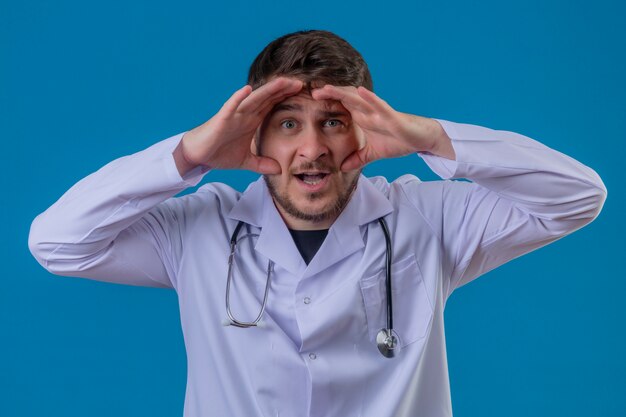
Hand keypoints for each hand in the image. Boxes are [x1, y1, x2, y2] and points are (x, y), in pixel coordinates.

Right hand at [180, 77, 302, 173]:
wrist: (197, 155)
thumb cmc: (218, 153)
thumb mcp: (246, 162)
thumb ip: (262, 164)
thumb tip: (279, 171)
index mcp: (252, 121)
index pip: (272, 106)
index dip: (286, 99)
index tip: (304, 95)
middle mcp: (245, 114)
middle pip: (267, 98)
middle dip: (283, 90)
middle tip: (301, 83)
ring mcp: (234, 115)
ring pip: (253, 99)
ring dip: (267, 90)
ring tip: (282, 81)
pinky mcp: (221, 119)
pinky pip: (231, 106)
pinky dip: (238, 98)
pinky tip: (247, 89)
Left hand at [311, 85, 453, 170]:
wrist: (420, 139)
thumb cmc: (398, 140)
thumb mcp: (372, 154)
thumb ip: (357, 159)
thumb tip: (342, 169)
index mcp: (362, 117)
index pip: (340, 106)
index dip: (325, 101)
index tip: (306, 101)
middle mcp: (368, 111)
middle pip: (344, 98)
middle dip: (327, 93)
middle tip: (308, 91)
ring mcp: (379, 112)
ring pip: (358, 98)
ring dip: (341, 92)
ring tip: (325, 88)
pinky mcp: (391, 117)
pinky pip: (379, 105)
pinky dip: (369, 98)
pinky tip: (359, 92)